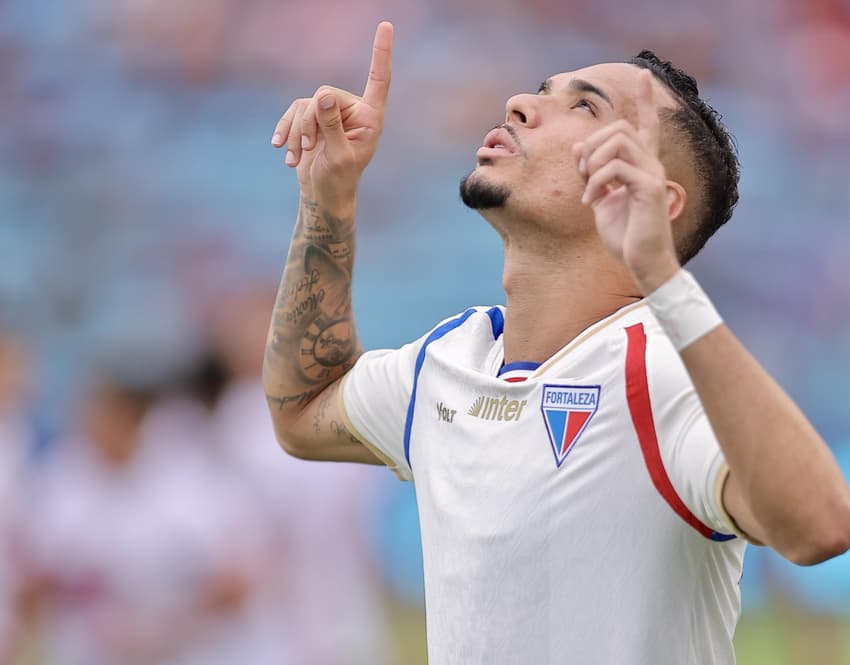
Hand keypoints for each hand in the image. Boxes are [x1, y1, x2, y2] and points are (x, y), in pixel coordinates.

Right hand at [271, 22, 392, 209]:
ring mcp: (331, 112)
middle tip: (309, 148)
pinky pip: (293, 111)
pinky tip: (281, 149)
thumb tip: (322, 95)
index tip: (386, 26)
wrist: (323, 194)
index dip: (380, 53)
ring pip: (306, 104)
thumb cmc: (338, 179)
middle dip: (310, 122)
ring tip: (297, 157)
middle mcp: (353, 110)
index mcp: (370, 117)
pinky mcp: (312, 118)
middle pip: (324, 94)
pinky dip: (286, 130)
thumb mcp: (337, 156)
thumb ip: (331, 126)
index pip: (378, 79)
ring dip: (297, 131)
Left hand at [573, 69, 680, 293]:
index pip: (646, 125)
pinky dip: (596, 182)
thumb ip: (592, 174)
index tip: (644, 73)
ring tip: (587, 189)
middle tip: (581, 172)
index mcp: (642, 166)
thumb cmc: (625, 236)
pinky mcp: (650, 188)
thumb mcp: (601, 200)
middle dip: (592, 144)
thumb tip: (579, 147)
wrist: (642, 263)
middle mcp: (652, 165)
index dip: (645, 100)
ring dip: (592, 162)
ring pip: (618, 142)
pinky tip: (591, 202)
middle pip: (621, 128)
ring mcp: (653, 175)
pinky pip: (616, 168)